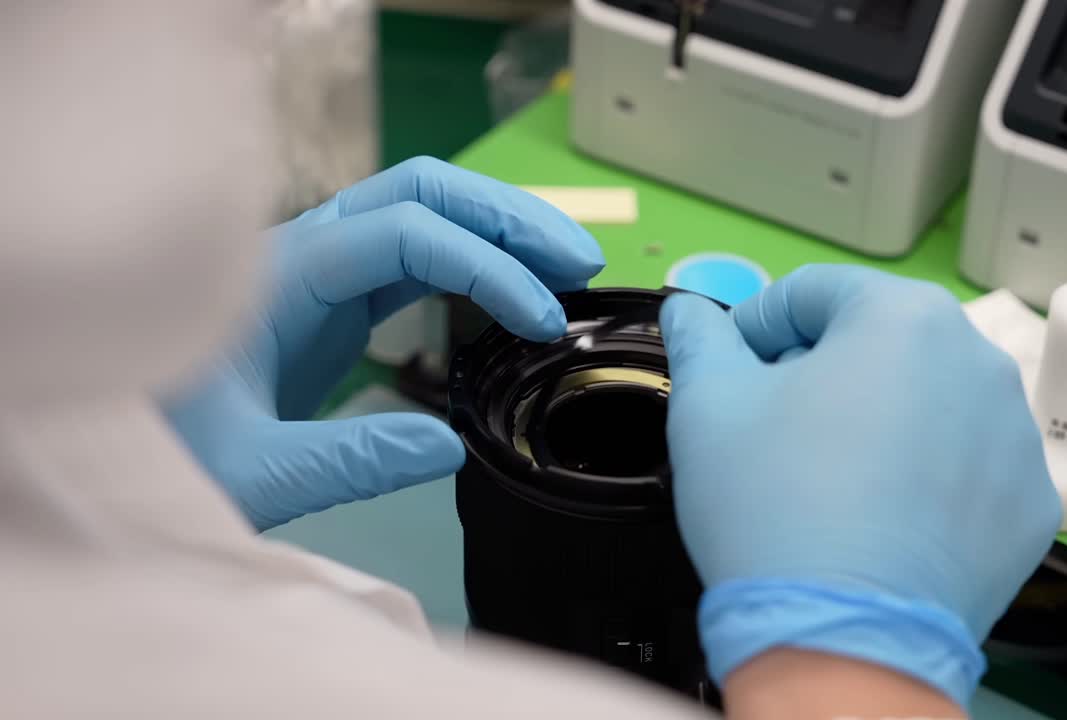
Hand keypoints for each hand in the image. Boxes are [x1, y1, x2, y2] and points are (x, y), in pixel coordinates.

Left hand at [165, 157, 604, 530]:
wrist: (129, 446)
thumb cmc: (170, 454)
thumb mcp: (254, 473)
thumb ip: (348, 461)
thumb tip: (449, 447)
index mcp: (284, 277)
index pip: (406, 233)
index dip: (487, 265)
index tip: (543, 321)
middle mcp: (306, 254)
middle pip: (421, 190)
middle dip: (509, 216)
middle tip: (582, 261)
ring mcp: (321, 270)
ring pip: (423, 211)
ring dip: (500, 228)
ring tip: (569, 267)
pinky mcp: (334, 298)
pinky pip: (416, 253)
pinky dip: (475, 261)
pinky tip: (514, 292)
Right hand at [659, 265, 1060, 706]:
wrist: (845, 639)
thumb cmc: (772, 504)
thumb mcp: (707, 406)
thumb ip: (699, 338)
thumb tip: (690, 309)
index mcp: (902, 316)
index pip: (814, 291)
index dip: (758, 325)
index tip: (733, 371)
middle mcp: (978, 359)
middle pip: (880, 341)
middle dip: (823, 370)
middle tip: (776, 426)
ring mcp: (1016, 436)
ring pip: (930, 401)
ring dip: (880, 420)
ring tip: (831, 479)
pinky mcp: (1030, 505)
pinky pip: (968, 467)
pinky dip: (928, 477)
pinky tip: (882, 518)